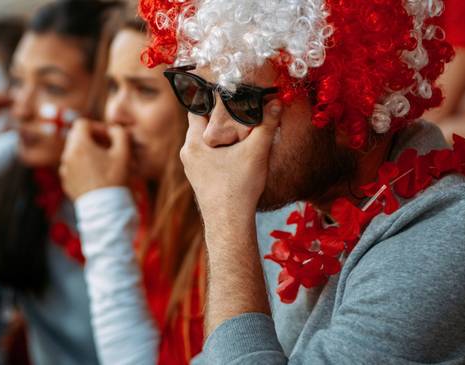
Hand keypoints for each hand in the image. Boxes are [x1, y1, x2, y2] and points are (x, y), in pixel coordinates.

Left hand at [60, 120, 129, 199]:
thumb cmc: (115, 178)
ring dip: (87, 153)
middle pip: (76, 137)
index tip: (108, 137)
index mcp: (79, 145)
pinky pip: (73, 168)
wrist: (105, 208)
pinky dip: (82, 167)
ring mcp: (65, 170)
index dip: (97, 126)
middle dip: (92, 139)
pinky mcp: (66, 182)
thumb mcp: (123, 152)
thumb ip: (120, 134)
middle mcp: (67, 155)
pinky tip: (96, 175)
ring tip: (103, 163)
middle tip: (107, 148)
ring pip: (74, 153)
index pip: (82, 124)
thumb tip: (113, 130)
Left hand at [180, 100, 281, 224]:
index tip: (228, 93)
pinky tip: (234, 153)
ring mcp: (192, 168)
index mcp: (193, 142)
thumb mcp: (256, 152)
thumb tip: (276, 102)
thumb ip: (266, 125)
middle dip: (218, 117)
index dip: (212, 99)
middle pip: (201, 125)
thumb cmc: (238, 187)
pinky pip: (207, 156)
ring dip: (219, 135)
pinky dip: (218, 150)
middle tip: (237, 110)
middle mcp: (187, 153)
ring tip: (238, 130)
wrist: (229, 223)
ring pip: (204, 142)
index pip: (197, 108)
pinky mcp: (199, 179)